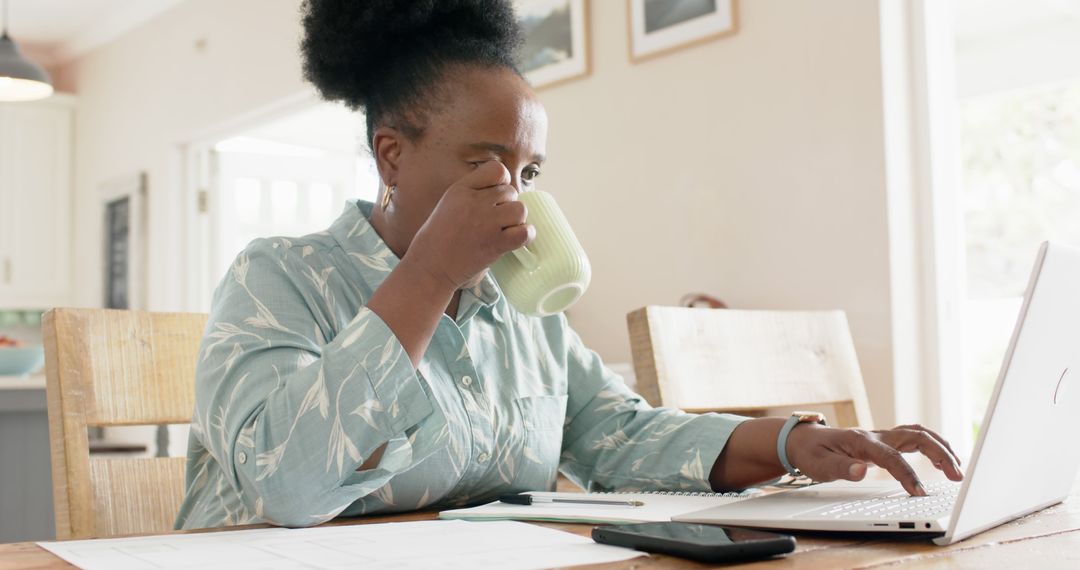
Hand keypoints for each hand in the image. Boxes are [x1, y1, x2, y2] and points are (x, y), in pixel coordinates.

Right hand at [402, 161, 533, 290]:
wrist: (430, 267)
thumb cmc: (439, 237)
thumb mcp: (450, 203)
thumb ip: (474, 192)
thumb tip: (505, 190)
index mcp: (461, 188)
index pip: (497, 169)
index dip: (501, 182)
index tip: (494, 197)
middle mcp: (474, 202)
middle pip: (510, 192)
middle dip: (506, 205)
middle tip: (493, 222)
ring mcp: (486, 222)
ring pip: (520, 210)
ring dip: (516, 221)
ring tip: (502, 231)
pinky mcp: (495, 244)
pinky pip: (525, 232)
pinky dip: (525, 236)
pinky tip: (515, 240)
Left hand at [785, 423, 964, 495]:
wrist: (802, 439)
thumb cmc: (811, 452)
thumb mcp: (817, 465)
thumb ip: (839, 469)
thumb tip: (861, 472)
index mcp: (861, 441)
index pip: (891, 457)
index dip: (907, 474)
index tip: (920, 493)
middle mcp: (876, 435)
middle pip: (916, 436)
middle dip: (939, 454)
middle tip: (957, 476)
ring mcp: (881, 436)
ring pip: (918, 434)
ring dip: (940, 448)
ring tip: (957, 469)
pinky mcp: (884, 442)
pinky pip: (913, 438)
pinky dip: (932, 445)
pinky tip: (941, 459)